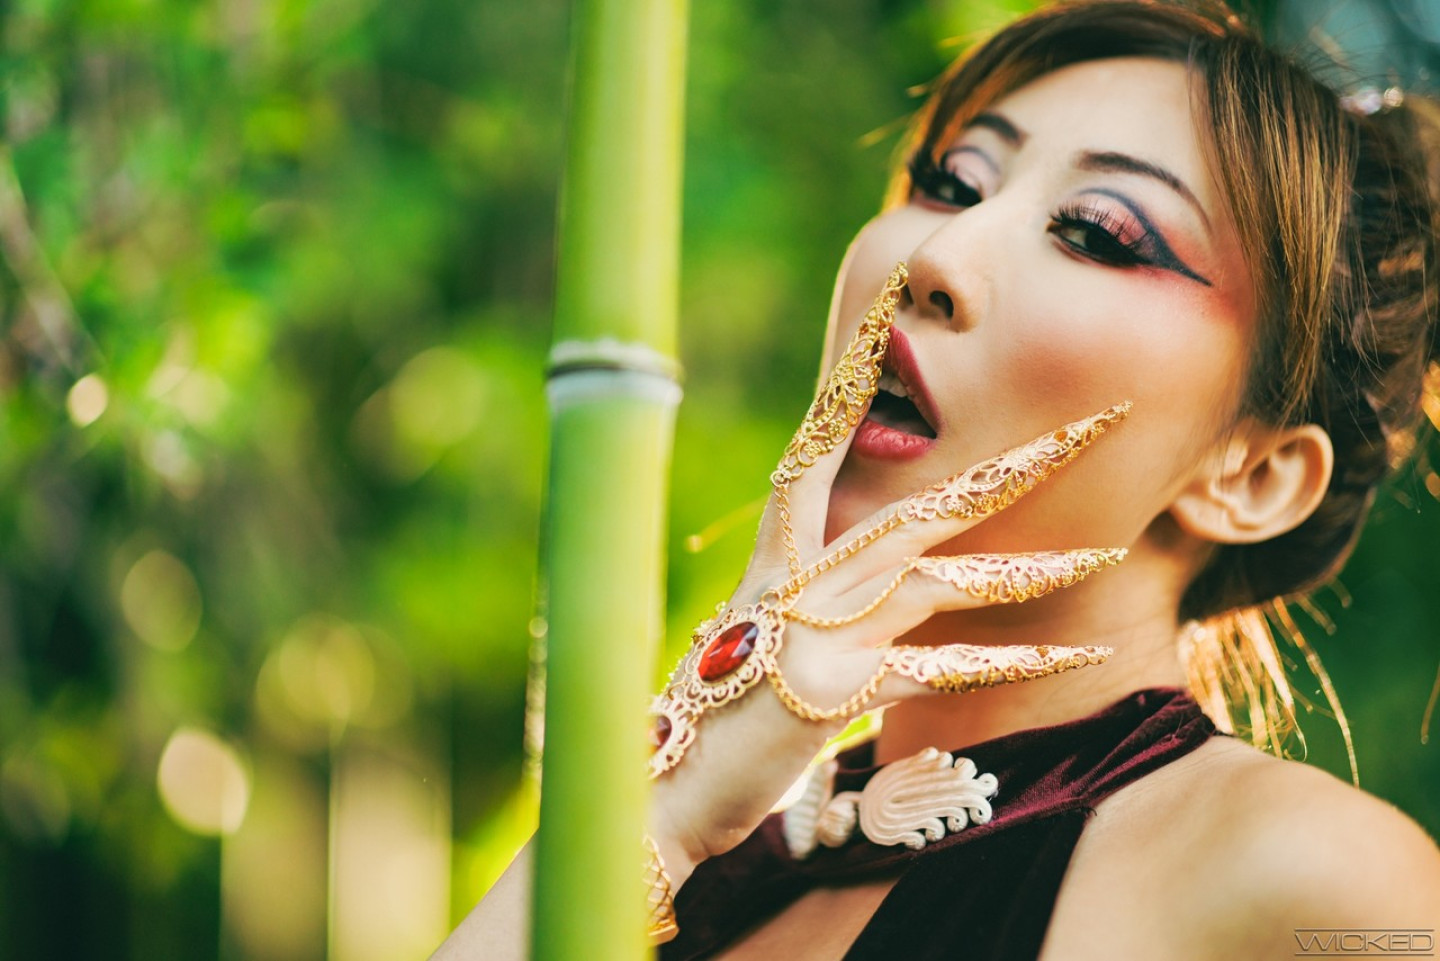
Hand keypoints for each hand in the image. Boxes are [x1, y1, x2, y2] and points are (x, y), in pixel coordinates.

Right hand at [647, 263, 1128, 889]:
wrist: (661, 782)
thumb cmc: (718, 706)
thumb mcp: (764, 623)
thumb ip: (819, 581)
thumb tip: (884, 559)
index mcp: (782, 547)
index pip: (823, 437)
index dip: (857, 368)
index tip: (893, 300)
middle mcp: (802, 574)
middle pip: (926, 503)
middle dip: (1019, 464)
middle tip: (1099, 422)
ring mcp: (819, 631)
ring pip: (943, 581)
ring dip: (1032, 571)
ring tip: (1108, 553)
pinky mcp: (834, 694)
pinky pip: (941, 672)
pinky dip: (1011, 666)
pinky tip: (1077, 656)